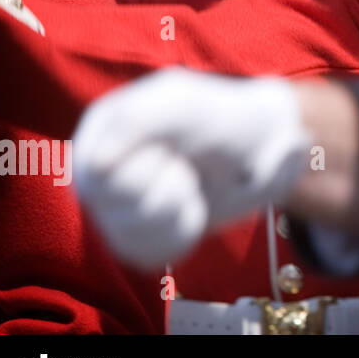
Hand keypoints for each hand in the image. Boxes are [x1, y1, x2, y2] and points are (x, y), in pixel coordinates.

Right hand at [73, 68, 311, 268]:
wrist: (264, 150)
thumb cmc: (225, 118)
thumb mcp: (184, 103)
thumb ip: (137, 120)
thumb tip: (97, 164)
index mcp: (102, 127)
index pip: (93, 175)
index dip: (139, 173)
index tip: (172, 152)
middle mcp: (101, 166)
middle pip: (109, 208)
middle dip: (163, 192)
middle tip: (187, 168)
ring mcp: (116, 202)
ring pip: (127, 235)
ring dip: (176, 212)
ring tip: (193, 186)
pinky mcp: (139, 234)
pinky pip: (147, 254)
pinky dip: (181, 234)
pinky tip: (194, 207)